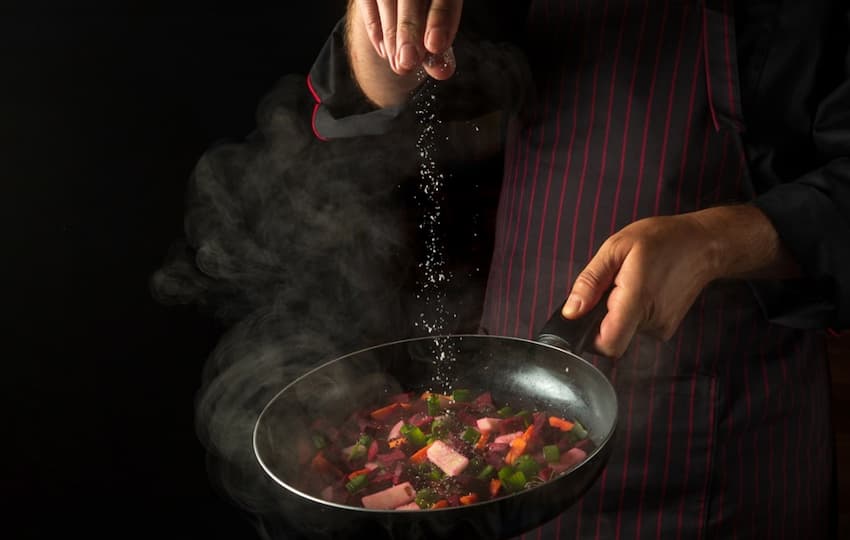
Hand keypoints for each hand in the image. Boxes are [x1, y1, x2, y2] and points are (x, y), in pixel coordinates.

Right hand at [354, 0, 462, 79]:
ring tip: (400, 64)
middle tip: (408, 61)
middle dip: (409, 31)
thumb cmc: (425, 14)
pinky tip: (385, 51)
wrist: (401, 4)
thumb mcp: (438, 25)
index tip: (435, 46)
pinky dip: (375, 29)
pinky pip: (367, 3)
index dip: (440, 20)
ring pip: (386, 0)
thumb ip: (439, 46)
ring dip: (392, 36)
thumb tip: (442, 71)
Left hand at [561, 214, 719, 357]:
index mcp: (637, 301)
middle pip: (611, 337)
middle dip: (601, 315)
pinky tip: (642, 289)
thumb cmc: (662, 240)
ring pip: (623, 331)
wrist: (703, 245)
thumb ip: (590, 281)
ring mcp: (661, 328)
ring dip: (617, 310)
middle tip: (612, 286)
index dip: (589, 336)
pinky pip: (636, 327)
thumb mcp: (616, 248)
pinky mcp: (665, 328)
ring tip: (630, 282)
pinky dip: (631, 311)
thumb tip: (571, 312)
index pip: (608, 345)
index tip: (586, 314)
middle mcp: (652, 322)